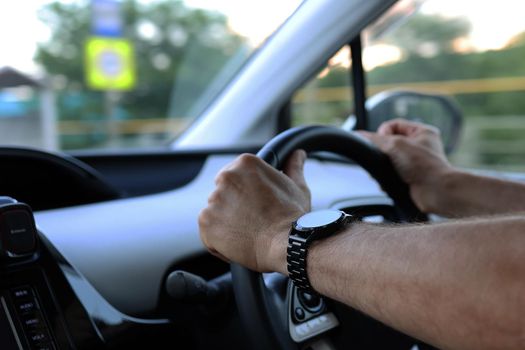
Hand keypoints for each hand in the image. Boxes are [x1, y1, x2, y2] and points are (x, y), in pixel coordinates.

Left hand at [199, 150, 309, 273]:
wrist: (286, 244)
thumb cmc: (292, 217)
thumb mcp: (297, 187)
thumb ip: (293, 167)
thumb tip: (297, 155)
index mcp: (245, 164)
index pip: (235, 175)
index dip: (245, 192)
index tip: (255, 203)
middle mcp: (226, 177)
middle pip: (223, 192)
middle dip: (234, 205)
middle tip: (253, 219)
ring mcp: (214, 200)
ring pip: (216, 212)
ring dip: (227, 222)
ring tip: (248, 232)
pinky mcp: (206, 222)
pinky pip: (208, 231)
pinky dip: (219, 239)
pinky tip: (239, 242)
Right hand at [360, 118, 453, 212]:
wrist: (436, 192)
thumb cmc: (424, 166)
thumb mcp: (395, 145)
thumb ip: (375, 139)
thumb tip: (359, 135)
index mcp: (422, 132)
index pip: (393, 124)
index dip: (384, 132)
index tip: (382, 143)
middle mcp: (420, 146)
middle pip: (389, 143)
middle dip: (382, 152)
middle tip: (384, 158)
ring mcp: (415, 162)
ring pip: (388, 160)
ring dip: (383, 167)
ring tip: (387, 172)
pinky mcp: (411, 177)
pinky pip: (391, 173)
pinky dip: (387, 178)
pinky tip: (389, 183)